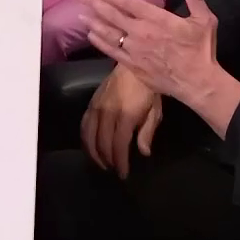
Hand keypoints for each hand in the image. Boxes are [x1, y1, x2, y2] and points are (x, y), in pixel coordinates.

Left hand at [77, 0, 218, 102]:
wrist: (198, 83)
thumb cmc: (201, 50)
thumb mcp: (204, 21)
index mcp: (157, 19)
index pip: (128, 3)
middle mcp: (141, 32)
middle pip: (112, 15)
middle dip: (94, 3)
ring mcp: (134, 50)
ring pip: (109, 33)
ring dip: (93, 22)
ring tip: (80, 13)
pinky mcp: (132, 65)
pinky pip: (112, 51)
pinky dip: (100, 42)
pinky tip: (92, 35)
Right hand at [80, 64, 162, 178]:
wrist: (133, 65)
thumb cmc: (148, 88)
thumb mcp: (155, 111)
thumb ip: (147, 132)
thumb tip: (143, 153)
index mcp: (126, 114)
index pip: (119, 144)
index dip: (120, 162)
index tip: (123, 174)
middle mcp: (108, 111)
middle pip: (102, 143)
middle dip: (108, 160)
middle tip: (113, 170)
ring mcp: (97, 106)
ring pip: (88, 135)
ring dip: (93, 152)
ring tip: (101, 163)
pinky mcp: (91, 102)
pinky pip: (84, 124)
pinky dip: (85, 138)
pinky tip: (91, 146)